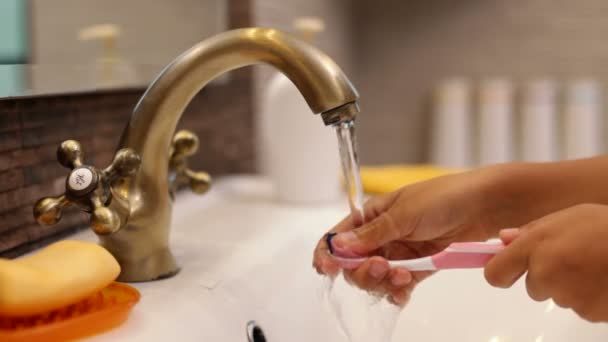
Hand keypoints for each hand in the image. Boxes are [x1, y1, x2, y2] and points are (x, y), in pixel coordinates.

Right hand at [313, 168, 511, 304]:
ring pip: (376, 278)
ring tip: (403, 276)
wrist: (484, 206)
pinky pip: (398, 286)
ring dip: (383, 282)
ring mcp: (399, 253)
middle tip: (382, 268)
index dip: (329, 253)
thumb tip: (339, 245)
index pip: (340, 236)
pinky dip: (397, 293)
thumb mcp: (404, 213)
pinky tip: (403, 292)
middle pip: (355, 264)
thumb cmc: (443, 198)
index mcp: (371, 215)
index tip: (327, 268)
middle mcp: (381, 236)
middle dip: (363, 271)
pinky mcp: (418, 267)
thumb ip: (372, 234)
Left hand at [485, 203, 607, 322]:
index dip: (501, 273)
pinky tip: (603, 279)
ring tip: (594, 265)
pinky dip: (589, 297)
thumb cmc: (605, 226)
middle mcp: (545, 271)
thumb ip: (532, 230)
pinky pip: (579, 307)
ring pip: (557, 296)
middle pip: (532, 287)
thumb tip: (504, 238)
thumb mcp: (566, 216)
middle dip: (547, 276)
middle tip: (573, 258)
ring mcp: (566, 295)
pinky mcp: (587, 312)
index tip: (508, 272)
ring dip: (570, 285)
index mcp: (535, 245)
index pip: (495, 273)